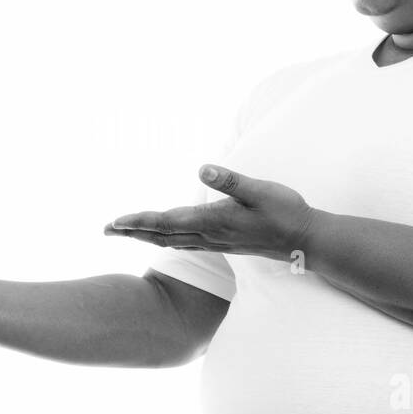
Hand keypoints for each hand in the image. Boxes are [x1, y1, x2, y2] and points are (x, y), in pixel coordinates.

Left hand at [103, 164, 317, 261]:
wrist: (307, 242)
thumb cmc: (286, 212)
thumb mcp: (261, 190)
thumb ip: (231, 181)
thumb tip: (202, 169)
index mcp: (214, 220)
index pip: (167, 221)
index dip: (138, 221)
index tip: (114, 222)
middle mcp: (210, 234)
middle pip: (162, 235)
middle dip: (132, 231)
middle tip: (105, 230)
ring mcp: (217, 241)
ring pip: (172, 241)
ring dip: (146, 236)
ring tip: (125, 233)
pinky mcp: (225, 243)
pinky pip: (186, 243)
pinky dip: (167, 240)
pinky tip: (165, 240)